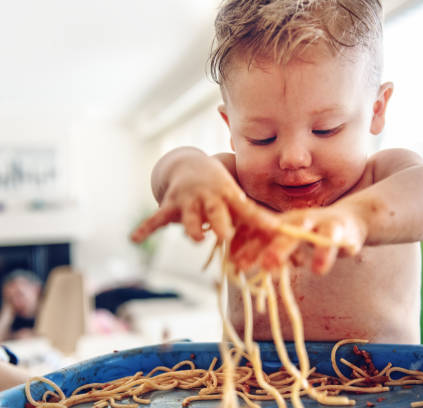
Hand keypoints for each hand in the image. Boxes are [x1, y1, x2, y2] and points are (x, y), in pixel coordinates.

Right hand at [131, 157, 277, 242]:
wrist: (191, 166)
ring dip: (192, 228)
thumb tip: (287, 231)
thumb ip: (258, 216)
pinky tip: (134, 239)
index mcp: (230, 196)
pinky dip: (146, 228)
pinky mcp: (170, 207)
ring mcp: (189, 202)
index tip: (275, 230)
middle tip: (226, 234)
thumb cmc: (221, 188)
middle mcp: (210, 198)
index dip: (260, 221)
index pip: (248, 210)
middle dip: (221, 223)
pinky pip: (157, 219)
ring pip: (190, 218)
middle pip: (217, 213)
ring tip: (195, 237)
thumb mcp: (238, 197)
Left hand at [230, 205, 367, 274]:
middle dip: (277, 248)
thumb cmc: (312, 234)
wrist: (349, 220)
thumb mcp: (288, 239)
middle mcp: (299, 221)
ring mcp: (320, 224)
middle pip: (285, 232)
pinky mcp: (340, 231)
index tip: (234, 263)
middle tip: (266, 266)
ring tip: (307, 269)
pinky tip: (323, 268)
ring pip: (312, 234)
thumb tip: (236, 263)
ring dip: (314, 251)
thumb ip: (267, 249)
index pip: (262, 233)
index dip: (249, 246)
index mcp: (283, 223)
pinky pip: (336, 241)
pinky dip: (330, 252)